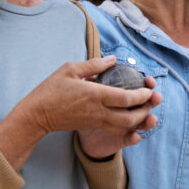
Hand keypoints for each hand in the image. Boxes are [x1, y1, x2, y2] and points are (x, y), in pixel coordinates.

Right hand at [11, 56, 157, 137]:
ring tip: (145, 110)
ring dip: (138, 120)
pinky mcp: (91, 126)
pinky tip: (130, 117)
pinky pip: (114, 129)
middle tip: (151, 102)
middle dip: (144, 111)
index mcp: (95, 95)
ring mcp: (95, 121)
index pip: (125, 98)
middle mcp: (98, 111)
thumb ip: (93, 65)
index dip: (142, 96)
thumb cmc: (51, 89)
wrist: (37, 114)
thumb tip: (112, 59)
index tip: (149, 89)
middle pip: (129, 117)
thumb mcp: (70, 69)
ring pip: (123, 126)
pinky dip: (126, 124)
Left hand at [77, 76, 161, 158]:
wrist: (78, 128)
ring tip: (151, 119)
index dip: (148, 84)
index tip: (150, 82)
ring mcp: (126, 125)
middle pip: (147, 105)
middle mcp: (129, 110)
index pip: (140, 88)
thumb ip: (94, 78)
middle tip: (156, 97)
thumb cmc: (83, 105)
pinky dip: (133, 138)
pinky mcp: (120, 139)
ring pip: (142, 123)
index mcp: (123, 96)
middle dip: (154, 101)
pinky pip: (129, 139)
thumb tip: (106, 64)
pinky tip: (135, 136)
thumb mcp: (87, 90)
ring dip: (149, 121)